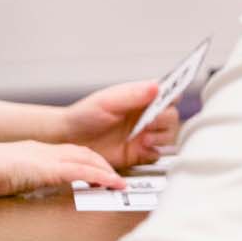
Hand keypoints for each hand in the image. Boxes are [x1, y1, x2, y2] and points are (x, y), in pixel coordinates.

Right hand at [0, 140, 127, 195]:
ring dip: (107, 171)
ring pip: (88, 160)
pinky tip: (112, 184)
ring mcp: (50, 158)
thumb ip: (24, 176)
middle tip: (116, 177)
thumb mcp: (11, 172)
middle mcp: (48, 151)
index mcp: (38, 150)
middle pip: (84, 153)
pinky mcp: (51, 169)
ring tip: (119, 183)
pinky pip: (83, 172)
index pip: (71, 152)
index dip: (88, 160)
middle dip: (103, 165)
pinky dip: (101, 177)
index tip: (99, 170)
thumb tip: (26, 184)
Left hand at [52, 81, 177, 168]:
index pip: (169, 93)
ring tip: (143, 138)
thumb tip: (157, 86)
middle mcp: (147, 116)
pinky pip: (157, 154)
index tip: (166, 101)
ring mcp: (145, 134)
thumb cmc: (84, 116)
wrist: (69, 140)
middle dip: (163, 120)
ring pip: (169, 135)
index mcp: (142, 98)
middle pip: (172, 116)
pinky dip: (153, 152)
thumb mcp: (107, 101)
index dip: (171, 97)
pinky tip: (141, 148)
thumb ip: (133, 94)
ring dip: (160, 137)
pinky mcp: (140, 152)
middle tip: (148, 123)